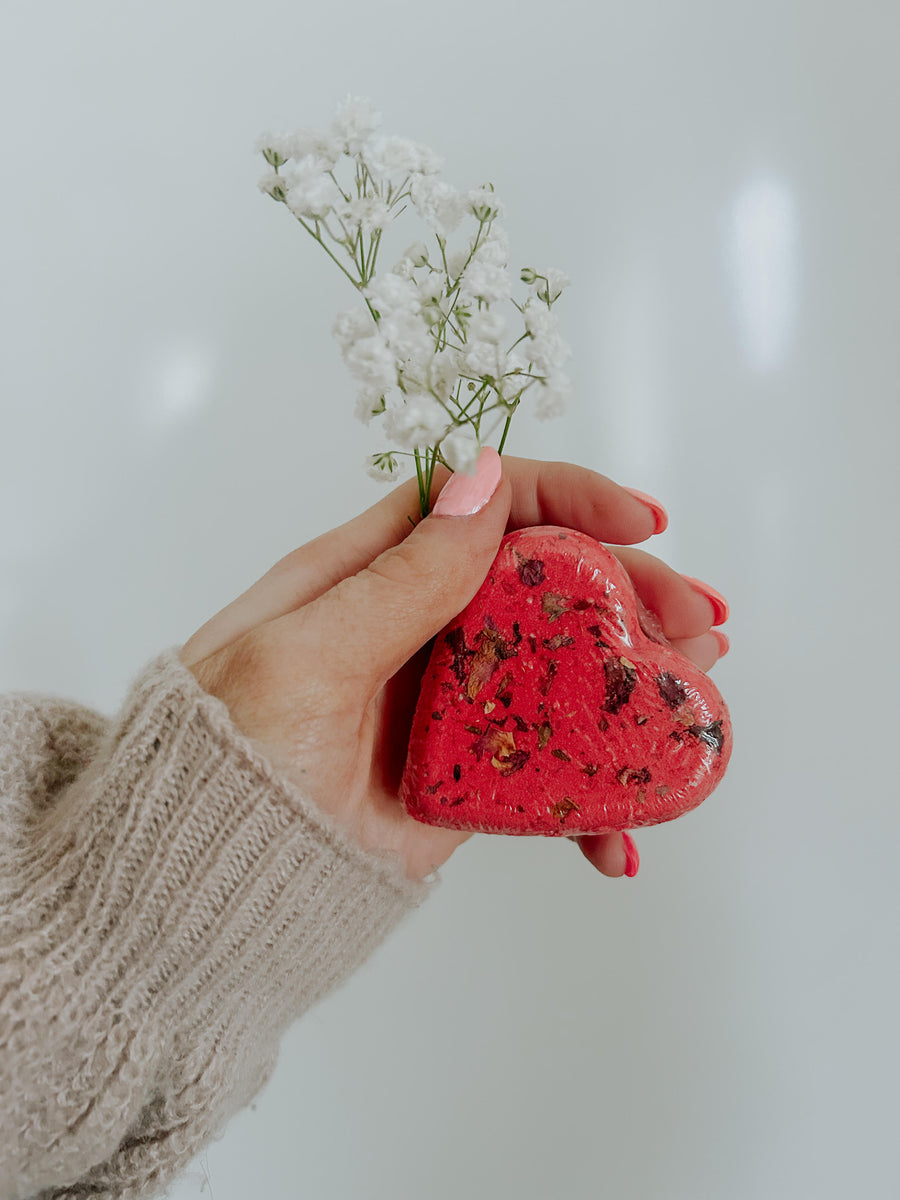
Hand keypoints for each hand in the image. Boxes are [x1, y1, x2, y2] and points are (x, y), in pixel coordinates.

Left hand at [178, 455, 727, 881]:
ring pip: (563, 673)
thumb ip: (398, 578)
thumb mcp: (302, 654)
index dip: (569, 500)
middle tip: (701, 623)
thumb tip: (482, 483)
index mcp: (371, 573)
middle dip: (633, 593)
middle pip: (546, 585)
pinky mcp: (468, 780)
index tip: (642, 522)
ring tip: (698, 697)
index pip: (484, 505)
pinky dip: (593, 799)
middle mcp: (420, 627)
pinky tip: (622, 839)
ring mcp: (451, 704)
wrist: (202, 889)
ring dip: (636, 684)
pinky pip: (548, 771)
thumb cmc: (225, 758)